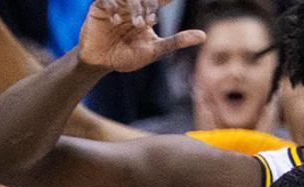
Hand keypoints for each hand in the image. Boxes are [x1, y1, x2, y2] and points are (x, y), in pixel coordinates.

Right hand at [78, 0, 203, 72]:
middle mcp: (132, 8)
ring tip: (137, 24)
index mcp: (148, 14)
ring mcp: (116, 7)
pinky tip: (116, 21)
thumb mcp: (156, 49)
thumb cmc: (129, 56)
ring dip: (134, 9)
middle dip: (149, 7)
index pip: (161, 0)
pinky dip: (114, 8)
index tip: (170, 2)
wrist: (103, 63)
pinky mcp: (99, 9)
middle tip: (148, 22)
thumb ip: (177, 41)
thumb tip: (204, 36)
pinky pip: (106, 1)